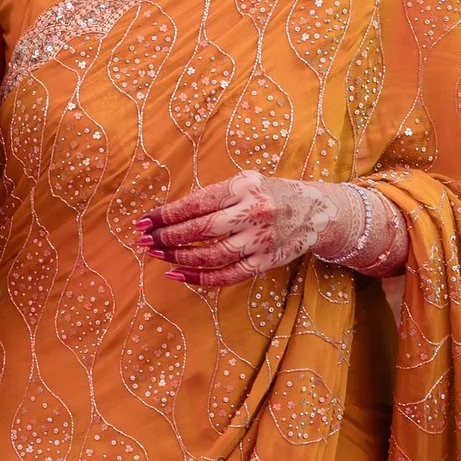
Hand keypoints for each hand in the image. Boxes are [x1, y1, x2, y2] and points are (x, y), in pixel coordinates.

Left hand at [140, 172, 343, 288]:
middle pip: (202, 229)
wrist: (316, 212)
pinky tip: (177, 274)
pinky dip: (199, 278)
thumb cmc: (269, 194)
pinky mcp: (265, 262)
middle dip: (167, 237)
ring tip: (157, 255)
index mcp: (244, 187)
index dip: (167, 214)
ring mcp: (260, 240)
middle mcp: (253, 213)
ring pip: (211, 255)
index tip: (144, 221)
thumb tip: (169, 214)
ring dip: (179, 257)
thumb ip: (214, 196)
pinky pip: (227, 275)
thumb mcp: (245, 182)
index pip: (197, 203)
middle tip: (144, 240)